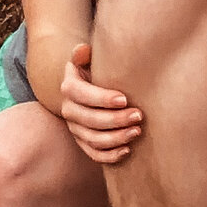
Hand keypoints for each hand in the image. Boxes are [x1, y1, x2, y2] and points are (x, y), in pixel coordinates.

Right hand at [57, 41, 142, 166]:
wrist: (92, 87)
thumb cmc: (96, 69)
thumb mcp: (89, 58)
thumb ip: (85, 54)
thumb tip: (83, 50)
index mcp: (69, 86)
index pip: (82, 94)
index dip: (102, 98)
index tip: (124, 99)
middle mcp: (68, 109)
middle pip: (89, 120)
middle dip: (115, 120)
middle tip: (138, 116)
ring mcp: (74, 128)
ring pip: (93, 139)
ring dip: (116, 138)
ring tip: (137, 131)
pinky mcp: (82, 142)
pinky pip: (94, 154)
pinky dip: (110, 156)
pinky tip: (127, 150)